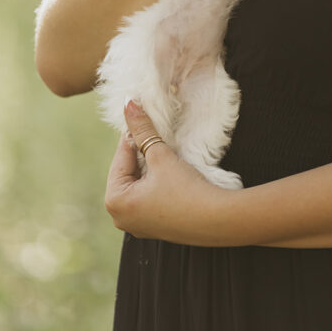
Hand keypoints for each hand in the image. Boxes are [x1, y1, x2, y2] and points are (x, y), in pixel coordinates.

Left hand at [104, 100, 230, 244]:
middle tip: (159, 134)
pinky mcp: (154, 226)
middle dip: (143, 152)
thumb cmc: (186, 190)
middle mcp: (120, 217)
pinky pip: (148, 196)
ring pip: (139, 183)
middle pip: (128, 170)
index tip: (144, 116)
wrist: (217, 220)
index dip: (135, 134)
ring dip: (151, 166)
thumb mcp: (161, 156)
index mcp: (114, 201)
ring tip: (167, 152)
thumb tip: (128, 104)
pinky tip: (172, 172)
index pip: (121, 155)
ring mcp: (137, 224)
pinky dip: (157, 182)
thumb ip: (143, 130)